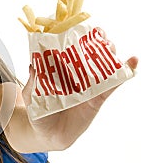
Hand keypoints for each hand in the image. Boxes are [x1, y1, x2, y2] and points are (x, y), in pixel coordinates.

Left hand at [22, 39, 137, 147]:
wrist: (48, 134)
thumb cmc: (39, 112)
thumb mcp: (32, 95)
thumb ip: (33, 81)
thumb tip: (33, 66)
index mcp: (60, 71)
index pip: (70, 50)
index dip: (75, 38)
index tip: (78, 28)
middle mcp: (76, 75)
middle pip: (89, 54)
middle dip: (96, 42)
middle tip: (98, 34)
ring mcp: (88, 86)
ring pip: (102, 66)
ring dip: (110, 53)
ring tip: (110, 46)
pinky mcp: (98, 98)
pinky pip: (112, 85)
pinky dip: (123, 73)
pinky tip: (132, 62)